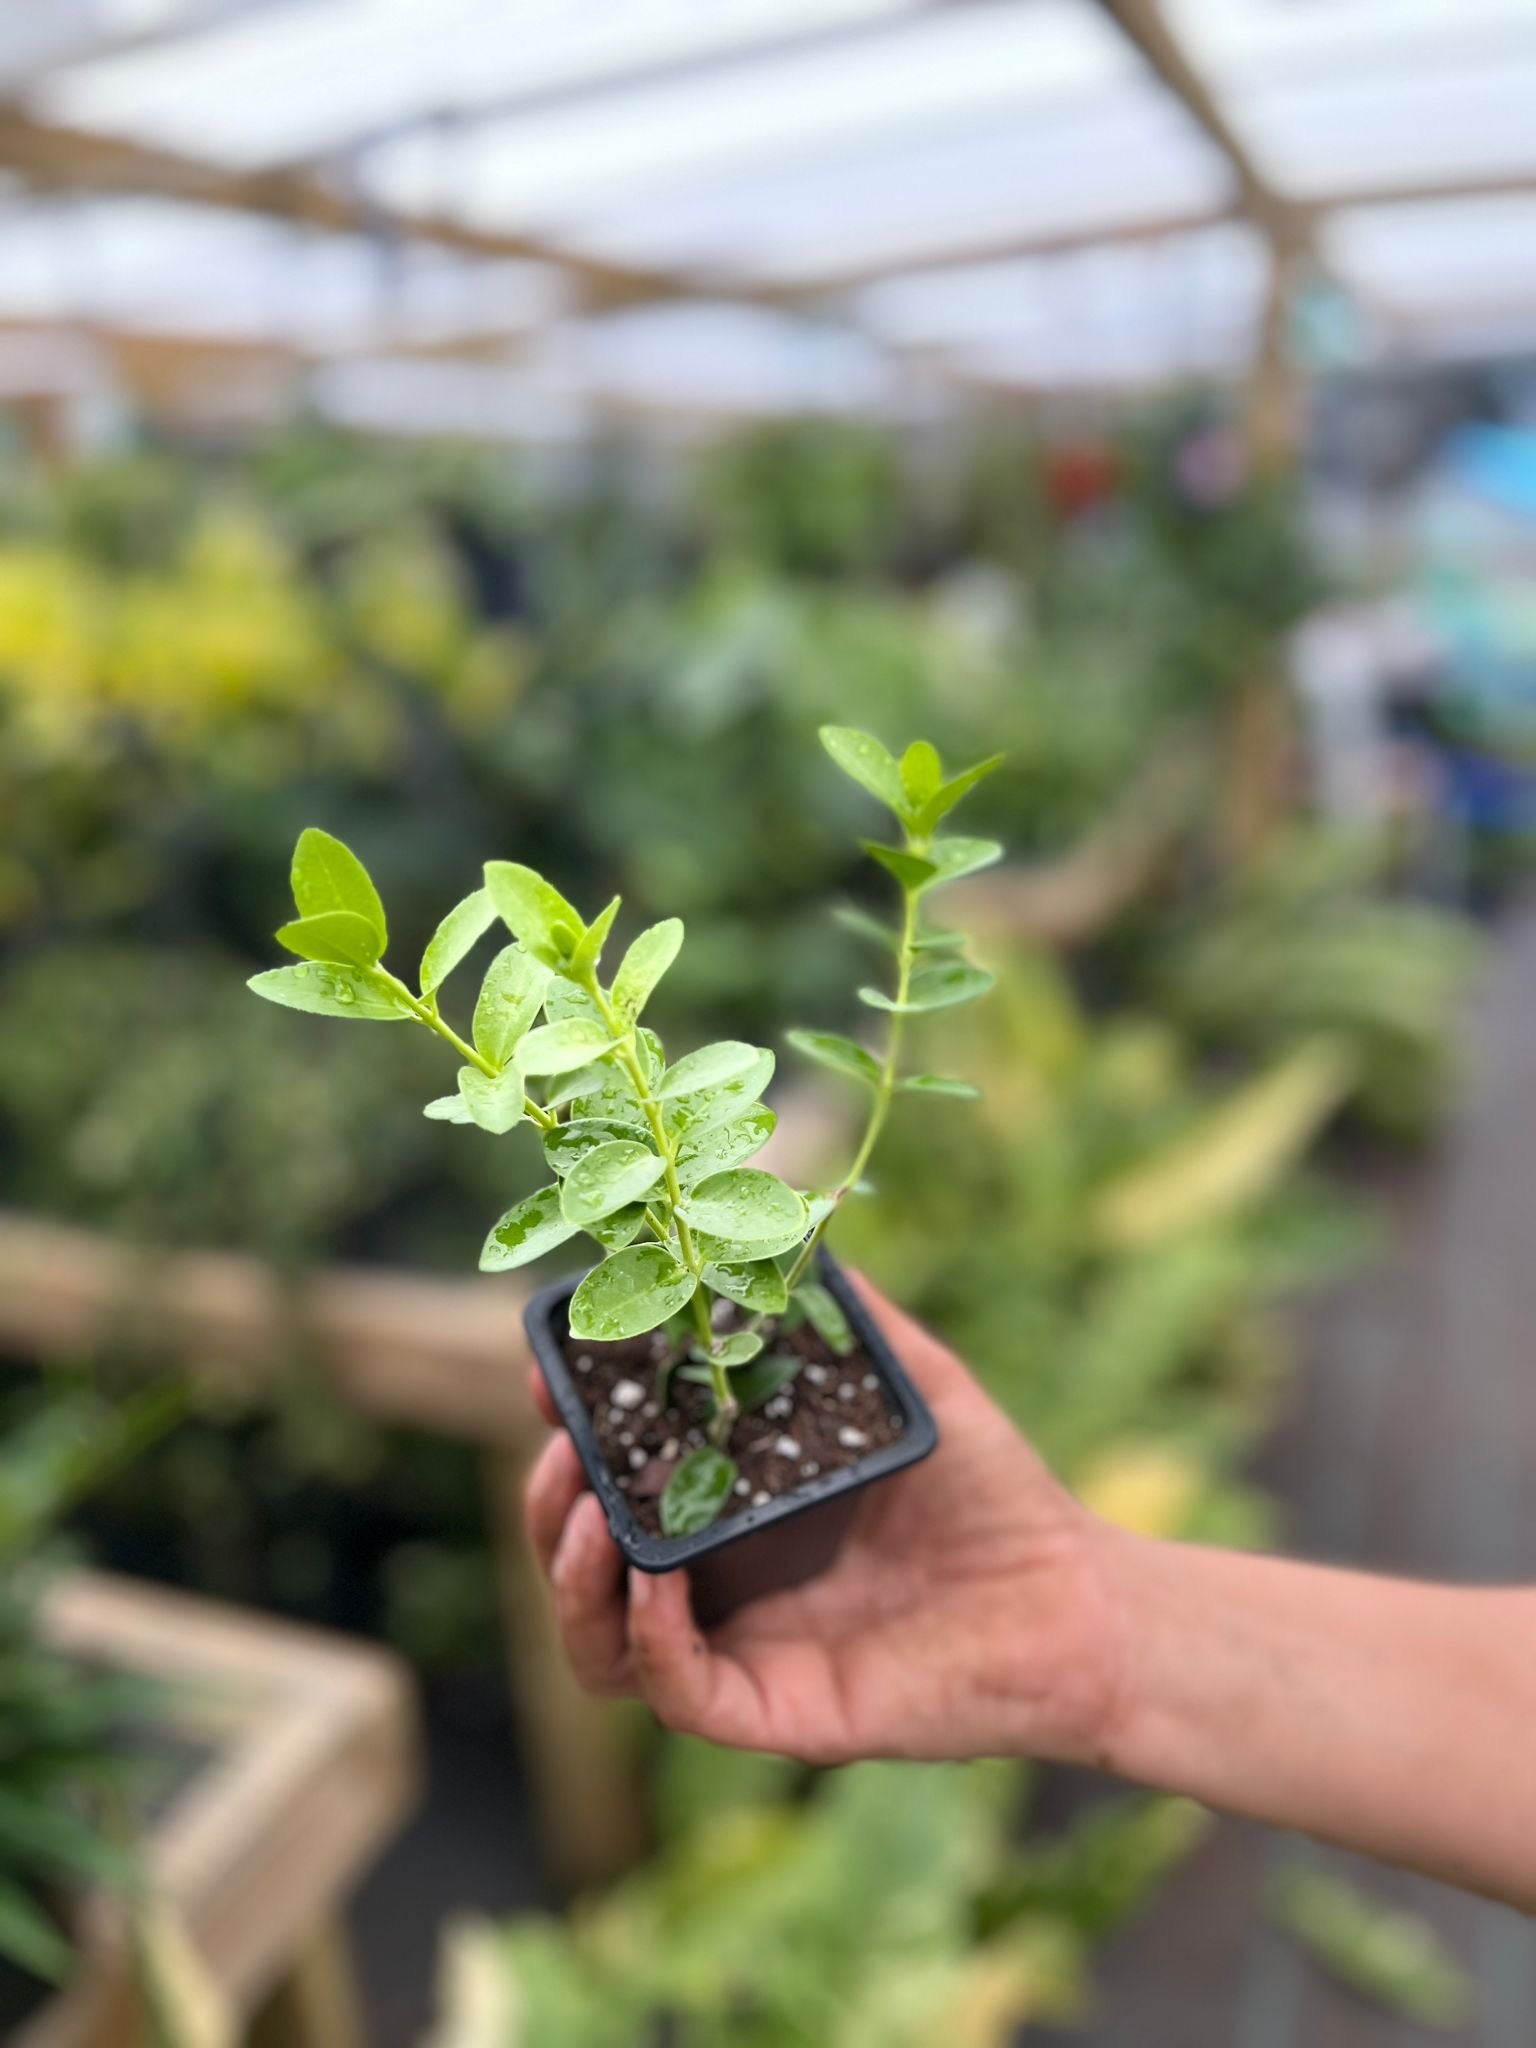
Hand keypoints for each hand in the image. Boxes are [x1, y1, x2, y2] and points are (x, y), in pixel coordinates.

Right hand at [524, 1274, 1121, 1765]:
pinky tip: (657, 1579)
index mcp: (729, 1512)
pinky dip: (651, 1640)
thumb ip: (848, 1315)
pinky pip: (679, 1693)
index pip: (610, 1483)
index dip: (567, 1433)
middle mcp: (720, 1586)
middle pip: (582, 1565)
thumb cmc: (992, 1492)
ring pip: (603, 1646)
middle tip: (559, 1451)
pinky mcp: (777, 1712)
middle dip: (547, 1507)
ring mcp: (743, 1652)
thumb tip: (792, 1232)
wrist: (1072, 1595)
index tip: (550, 1376)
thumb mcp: (910, 1382)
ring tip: (585, 1511)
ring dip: (570, 1581)